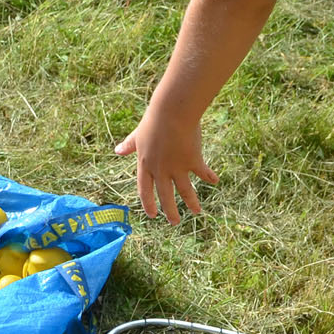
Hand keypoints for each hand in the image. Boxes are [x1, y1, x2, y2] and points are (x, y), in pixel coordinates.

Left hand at [114, 108, 218, 224]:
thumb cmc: (154, 119)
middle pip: (165, 196)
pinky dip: (209, 177)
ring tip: (196, 212)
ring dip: (191, 203)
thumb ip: (130, 144)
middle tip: (174, 222)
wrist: (172, 111)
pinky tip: (215, 181)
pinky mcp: (192, 161)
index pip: (144, 189)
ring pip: (184, 191)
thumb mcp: (139, 134)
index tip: (152, 214)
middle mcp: (160, 170)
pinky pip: (202, 173)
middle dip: (170, 211)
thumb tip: (117, 151)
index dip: (148, 203)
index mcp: (145, 164)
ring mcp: (176, 168)